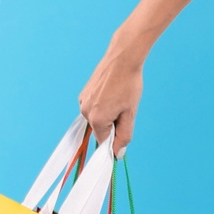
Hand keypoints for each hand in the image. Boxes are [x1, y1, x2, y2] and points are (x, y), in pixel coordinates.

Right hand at [78, 39, 144, 157]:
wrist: (122, 58)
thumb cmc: (128, 85)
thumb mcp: (130, 113)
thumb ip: (124, 136)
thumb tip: (117, 154)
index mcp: (97, 119)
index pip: (104, 142)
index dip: (115, 140)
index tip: (124, 131)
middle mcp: (85, 111)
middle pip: (100, 130)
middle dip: (113, 125)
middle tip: (124, 108)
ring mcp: (82, 101)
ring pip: (97, 118)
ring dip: (108, 115)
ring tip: (119, 98)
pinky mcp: (83, 93)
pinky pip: (93, 107)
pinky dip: (103, 106)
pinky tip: (112, 93)